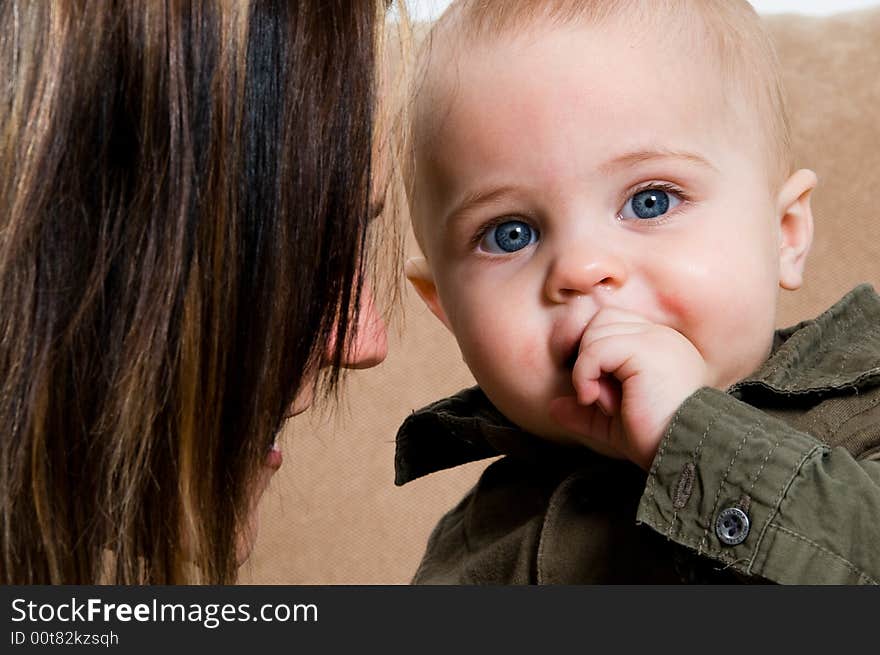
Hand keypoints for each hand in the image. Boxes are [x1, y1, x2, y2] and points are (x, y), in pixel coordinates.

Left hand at [548, 308, 707, 469]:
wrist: (684, 454)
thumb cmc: (656, 441)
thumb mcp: (614, 425)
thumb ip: (585, 411)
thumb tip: (553, 407)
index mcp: (659, 347)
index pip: (610, 325)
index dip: (594, 356)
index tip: (597, 393)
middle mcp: (661, 336)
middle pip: (600, 321)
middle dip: (589, 358)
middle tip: (601, 397)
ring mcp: (656, 339)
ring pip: (596, 331)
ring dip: (589, 369)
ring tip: (607, 403)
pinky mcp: (647, 350)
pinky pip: (597, 348)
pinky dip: (586, 374)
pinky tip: (597, 400)